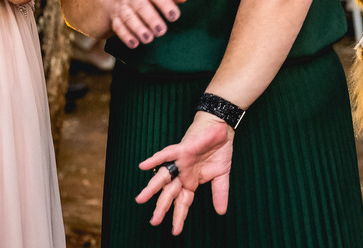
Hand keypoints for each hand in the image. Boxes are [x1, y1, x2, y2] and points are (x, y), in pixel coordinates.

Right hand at [100, 0, 189, 48]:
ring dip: (138, 29)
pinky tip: (134, 44)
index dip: (166, 5)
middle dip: (151, 19)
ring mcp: (121, 6)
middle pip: (141, 6)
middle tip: (162, 31)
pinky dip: (125, 36)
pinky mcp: (114, 17)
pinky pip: (118, 27)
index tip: (175, 16)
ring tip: (149, 39)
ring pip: (129, 17)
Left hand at [136, 113, 233, 234]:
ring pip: (163, 177)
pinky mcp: (181, 149)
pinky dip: (154, 159)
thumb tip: (222, 212)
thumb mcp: (221, 175)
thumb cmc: (218, 151)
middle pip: (170, 194)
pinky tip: (143, 166)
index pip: (183, 203)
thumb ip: (220, 193)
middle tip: (153, 222)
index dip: (179, 216)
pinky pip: (165, 154)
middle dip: (162, 208)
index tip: (175, 231)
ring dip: (152, 188)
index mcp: (191, 182)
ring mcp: (180, 162)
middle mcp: (182, 174)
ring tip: (140, 199)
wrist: (221, 129)